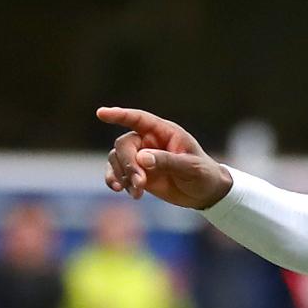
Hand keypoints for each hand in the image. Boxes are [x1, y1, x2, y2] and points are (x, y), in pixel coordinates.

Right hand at [97, 106, 232, 209]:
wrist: (205, 193)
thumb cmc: (203, 174)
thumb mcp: (191, 168)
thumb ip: (167, 161)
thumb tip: (142, 158)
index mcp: (164, 132)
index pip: (138, 119)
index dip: (120, 115)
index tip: (101, 113)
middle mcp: (148, 141)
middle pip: (124, 144)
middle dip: (128, 164)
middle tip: (139, 183)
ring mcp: (141, 157)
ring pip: (117, 159)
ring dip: (122, 175)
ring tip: (136, 193)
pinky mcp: (138, 173)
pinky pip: (117, 172)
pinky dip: (116, 180)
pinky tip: (120, 190)